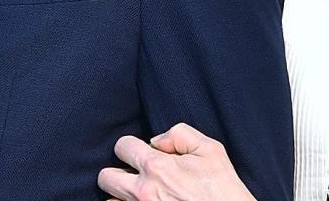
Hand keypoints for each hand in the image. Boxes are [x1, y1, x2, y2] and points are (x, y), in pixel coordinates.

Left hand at [98, 122, 255, 200]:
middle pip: (105, 177)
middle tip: (135, 173)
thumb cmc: (223, 189)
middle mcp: (143, 191)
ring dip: (122, 194)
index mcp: (157, 166)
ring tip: (142, 193)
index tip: (142, 152)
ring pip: (110, 200)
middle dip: (118, 171)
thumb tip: (157, 140)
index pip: (122, 146)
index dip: (132, 145)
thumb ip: (180, 134)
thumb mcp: (210, 150)